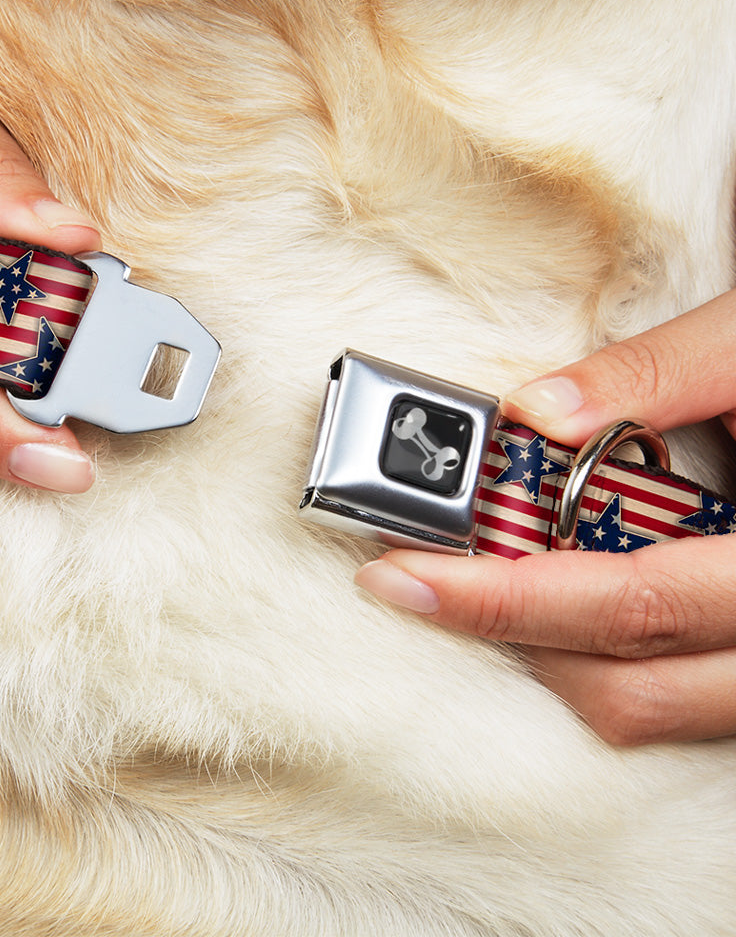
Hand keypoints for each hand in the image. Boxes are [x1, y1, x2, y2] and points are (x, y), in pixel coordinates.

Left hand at [356, 289, 735, 744]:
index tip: (402, 574)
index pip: (630, 602)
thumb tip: (536, 410)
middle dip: (505, 634)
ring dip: (551, 655)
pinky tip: (561, 598)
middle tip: (416, 579)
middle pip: (629, 685)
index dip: (503, 598)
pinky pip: (680, 699)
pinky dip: (605, 659)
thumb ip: (657, 373)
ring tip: (480, 585)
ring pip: (653, 709)